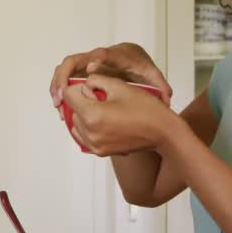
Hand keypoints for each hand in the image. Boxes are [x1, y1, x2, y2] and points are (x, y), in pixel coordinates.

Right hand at [50, 42, 171, 117]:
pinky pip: (65, 81)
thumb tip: (166, 96)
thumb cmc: (140, 67)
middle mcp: (96, 58)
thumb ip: (160, 85)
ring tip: (57, 106)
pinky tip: (61, 110)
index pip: (103, 54)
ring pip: (64, 71)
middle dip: (65, 76)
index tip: (91, 68)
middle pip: (74, 60)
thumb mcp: (152, 75)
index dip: (97, 59)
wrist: (132, 59)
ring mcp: (85, 65)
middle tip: (62, 95)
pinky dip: (60, 94)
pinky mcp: (80, 74)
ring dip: (57, 87)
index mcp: (115, 56)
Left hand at [62, 74, 177, 155]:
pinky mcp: (100, 151)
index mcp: (92, 115)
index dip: (80, 87)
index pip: (68, 95)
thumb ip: (95, 81)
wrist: (163, 132)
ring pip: (76, 124)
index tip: (94, 88)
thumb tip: (83, 85)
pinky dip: (89, 127)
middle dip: (83, 101)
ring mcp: (94, 145)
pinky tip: (105, 121)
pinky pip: (84, 136)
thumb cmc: (146, 109)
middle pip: (71, 110)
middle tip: (104, 99)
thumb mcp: (119, 86)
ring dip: (85, 115)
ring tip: (105, 111)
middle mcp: (90, 133)